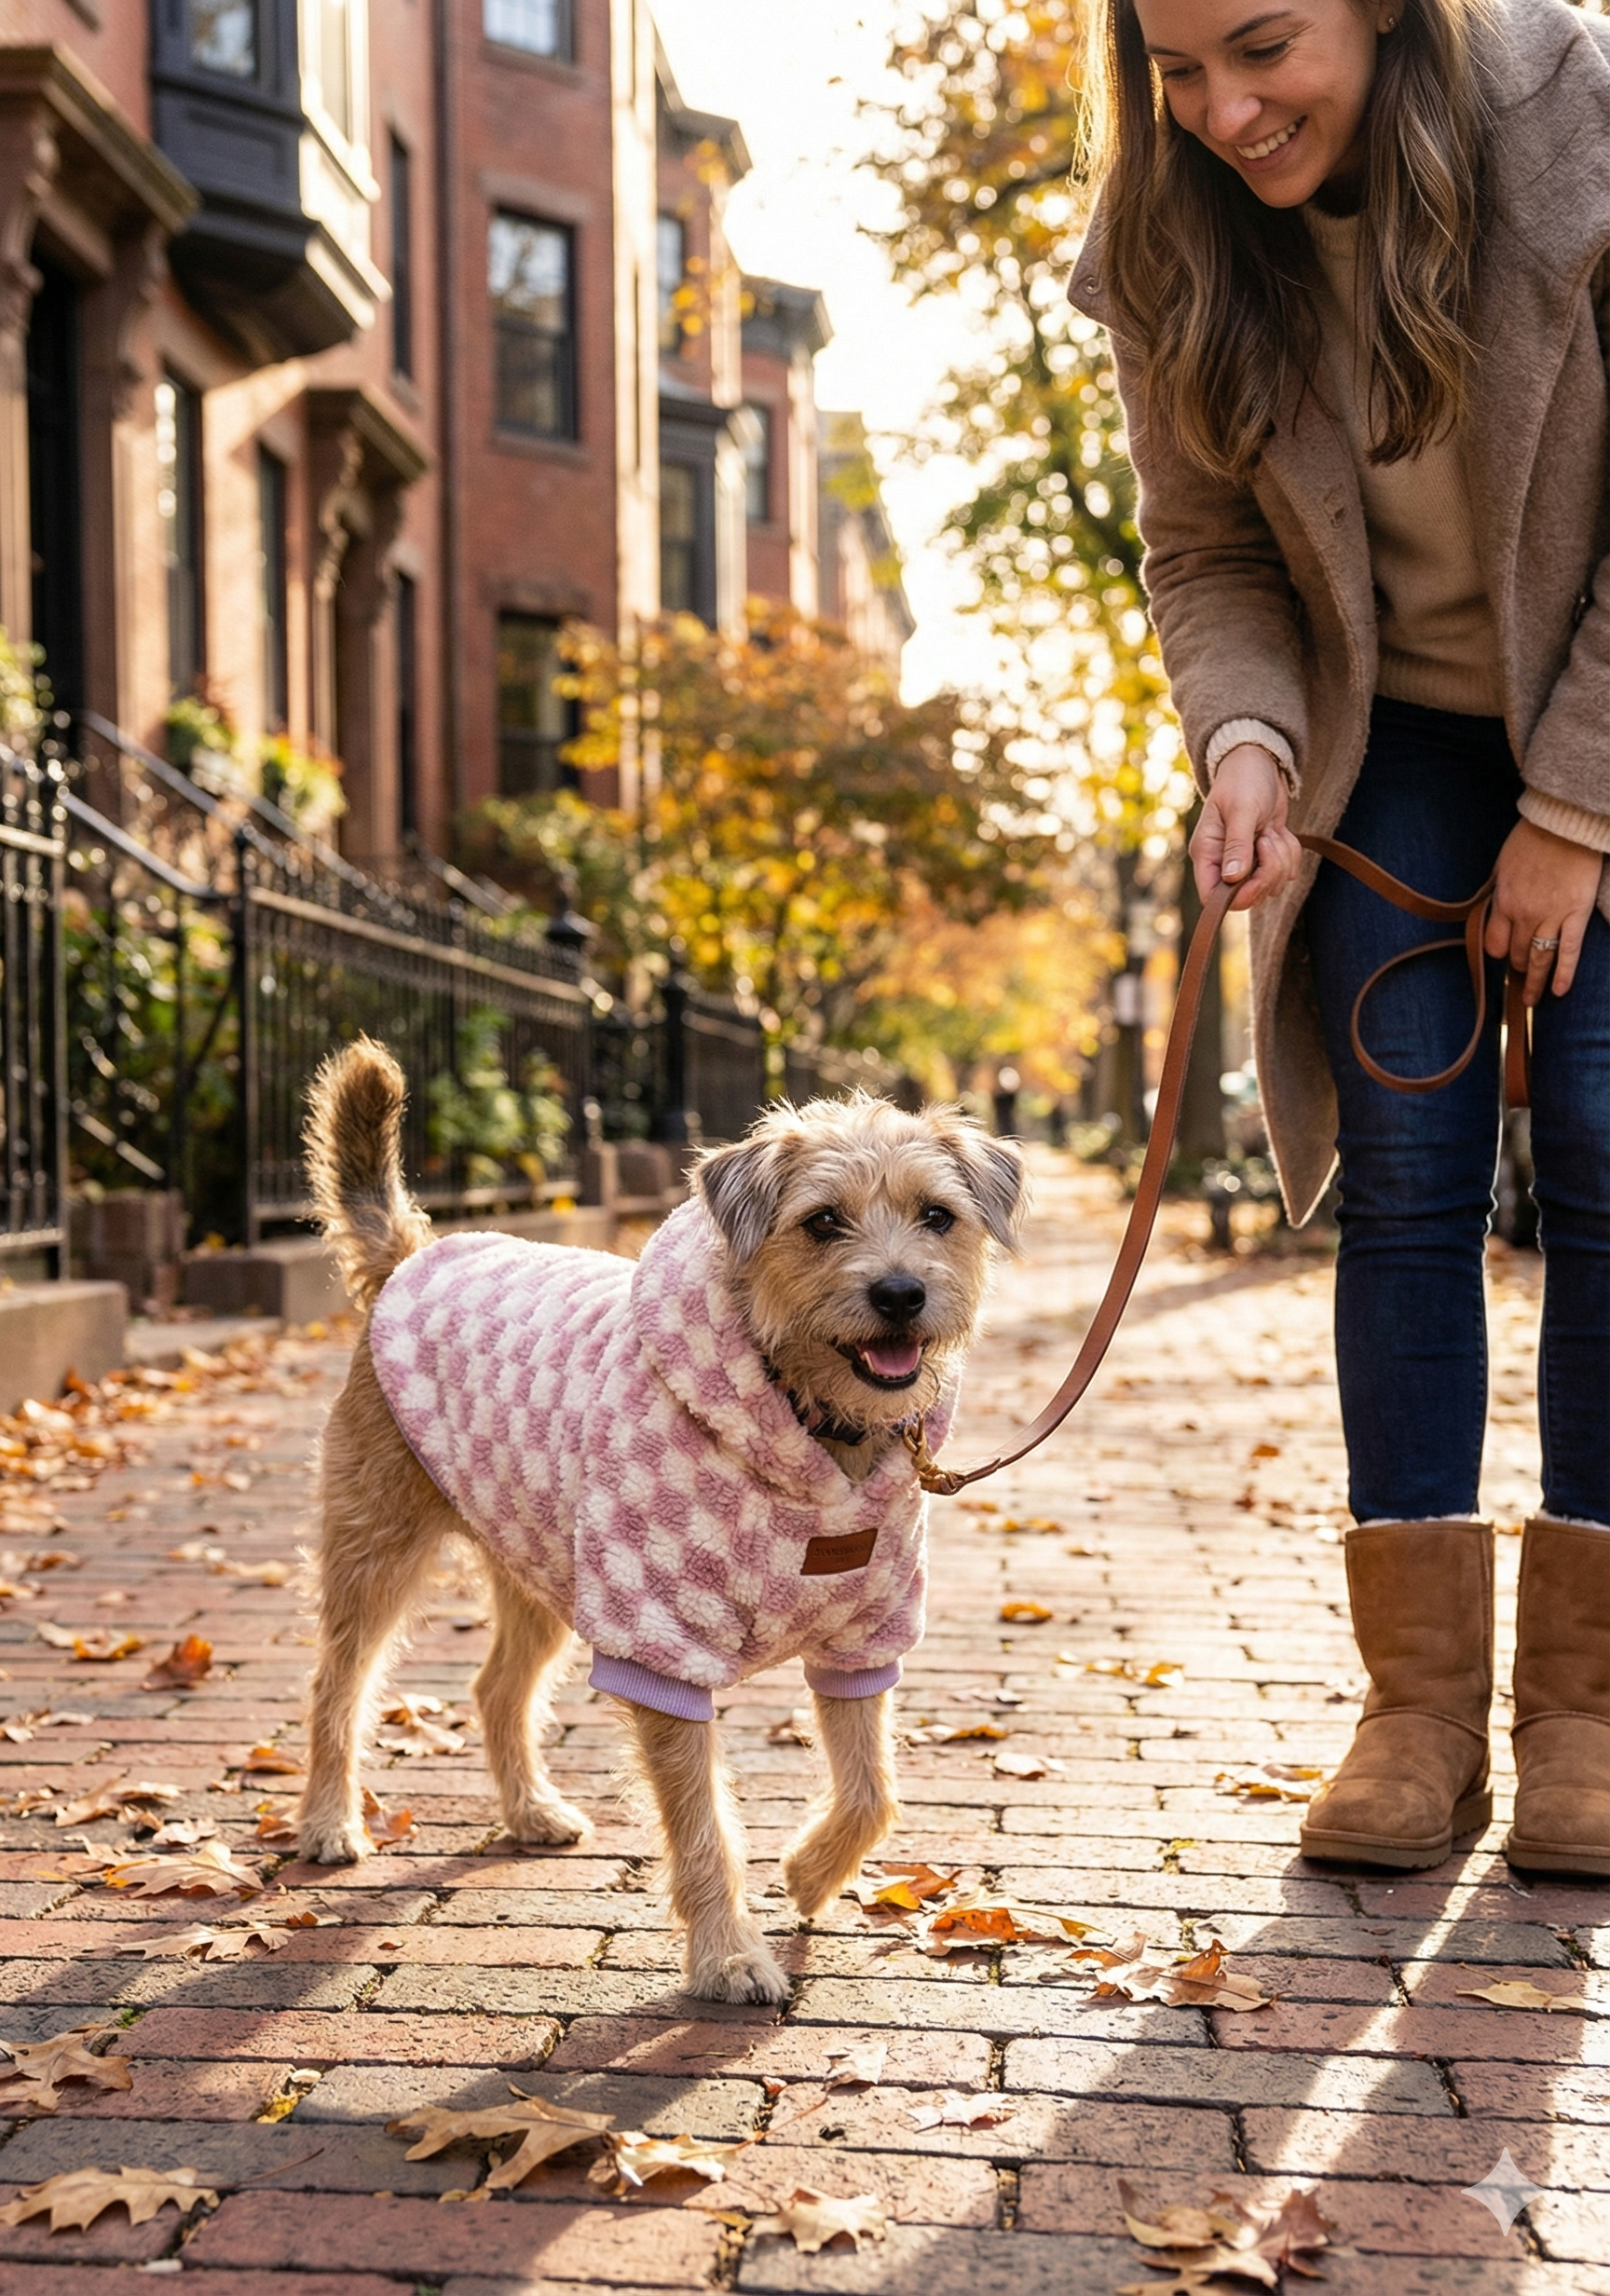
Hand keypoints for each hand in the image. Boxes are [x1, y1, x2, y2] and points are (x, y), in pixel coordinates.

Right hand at [1191, 745, 1303, 910]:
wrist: (1259, 763)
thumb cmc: (1244, 780)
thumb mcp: (1242, 810)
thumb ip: (1238, 845)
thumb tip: (1232, 878)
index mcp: (1207, 853)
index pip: (1212, 896)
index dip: (1237, 897)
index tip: (1257, 879)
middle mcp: (1223, 862)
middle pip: (1247, 896)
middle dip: (1268, 872)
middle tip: (1268, 840)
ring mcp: (1246, 862)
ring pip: (1271, 886)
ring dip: (1281, 859)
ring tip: (1271, 830)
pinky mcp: (1266, 858)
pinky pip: (1286, 873)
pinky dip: (1290, 853)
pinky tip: (1279, 831)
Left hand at [1485, 818, 1603, 1002]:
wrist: (1564, 823)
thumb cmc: (1533, 838)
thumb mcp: (1502, 865)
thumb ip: (1499, 891)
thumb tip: (1494, 908)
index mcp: (1503, 901)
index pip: (1493, 943)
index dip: (1497, 952)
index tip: (1503, 955)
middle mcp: (1524, 914)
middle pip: (1516, 953)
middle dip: (1517, 966)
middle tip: (1521, 975)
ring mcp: (1551, 916)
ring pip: (1539, 958)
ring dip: (1534, 981)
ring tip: (1532, 1000)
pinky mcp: (1576, 914)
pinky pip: (1568, 951)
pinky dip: (1563, 973)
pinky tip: (1559, 991)